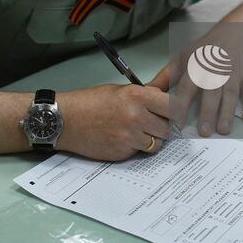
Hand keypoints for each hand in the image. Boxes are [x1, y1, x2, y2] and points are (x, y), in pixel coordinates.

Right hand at [59, 84, 174, 161]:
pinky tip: (123, 138)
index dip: (176, 111)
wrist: (66, 120)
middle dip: (164, 126)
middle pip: (168, 127)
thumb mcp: (120, 90)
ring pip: (157, 143)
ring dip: (152, 139)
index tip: (175, 113)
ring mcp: (129, 137)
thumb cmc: (90, 102)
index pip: (173, 106)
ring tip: (138, 131)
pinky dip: (136, 147)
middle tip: (155, 122)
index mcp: (137, 96)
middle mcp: (136, 117)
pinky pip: (140, 151)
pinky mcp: (122, 152)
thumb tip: (165, 95)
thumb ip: (145, 94)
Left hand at [150, 41, 242, 136]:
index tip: (177, 123)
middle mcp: (215, 69)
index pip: (187, 87)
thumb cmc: (205, 50)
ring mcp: (233, 72)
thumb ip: (166, 77)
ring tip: (223, 130)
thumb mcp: (183, 58)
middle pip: (211, 91)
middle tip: (203, 132)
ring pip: (231, 92)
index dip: (181, 105)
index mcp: (196, 66)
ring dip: (228, 111)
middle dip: (207, 111)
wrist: (235, 33)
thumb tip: (146, 93)